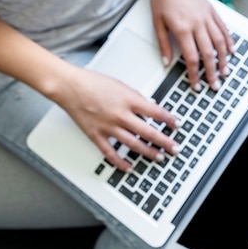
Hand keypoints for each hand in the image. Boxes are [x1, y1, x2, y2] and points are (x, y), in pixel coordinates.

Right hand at [57, 66, 181, 170]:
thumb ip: (134, 97)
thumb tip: (148, 106)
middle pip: (147, 131)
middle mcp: (120, 114)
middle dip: (164, 141)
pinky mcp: (95, 135)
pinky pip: (110, 152)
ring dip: (148, 152)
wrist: (69, 86)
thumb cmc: (91, 81)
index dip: (169, 119)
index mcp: (128, 99)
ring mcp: (108, 126)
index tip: (178, 125)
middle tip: (175, 149)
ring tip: (158, 157)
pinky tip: (129, 167)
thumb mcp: (120, 84)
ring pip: (133, 144)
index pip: (155, 112)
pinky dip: (120, 162)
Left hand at [150, 0, 234, 91]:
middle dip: (212, 72)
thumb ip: (163, 43)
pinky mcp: (212, 11)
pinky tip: (230, 51)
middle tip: (214, 84)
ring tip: (225, 71)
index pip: (191, 57)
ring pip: (219, 42)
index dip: (194, 74)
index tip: (196, 84)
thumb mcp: (157, 22)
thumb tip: (166, 62)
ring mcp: (206, 17)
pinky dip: (228, 41)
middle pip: (208, 53)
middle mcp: (197, 23)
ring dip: (223, 59)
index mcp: (182, 28)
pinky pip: (223, 28)